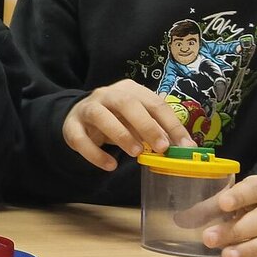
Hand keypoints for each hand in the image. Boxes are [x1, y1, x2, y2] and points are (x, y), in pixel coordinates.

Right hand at [63, 79, 194, 169]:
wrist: (79, 117)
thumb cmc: (116, 119)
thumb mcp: (137, 121)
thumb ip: (156, 130)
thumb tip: (183, 146)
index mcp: (129, 90)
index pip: (154, 103)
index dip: (171, 124)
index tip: (185, 145)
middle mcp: (107, 94)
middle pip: (127, 103)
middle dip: (147, 125)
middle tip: (161, 147)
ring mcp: (87, 108)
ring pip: (101, 116)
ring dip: (121, 134)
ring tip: (136, 153)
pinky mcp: (71, 126)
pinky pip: (81, 139)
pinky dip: (96, 154)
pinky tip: (110, 165)